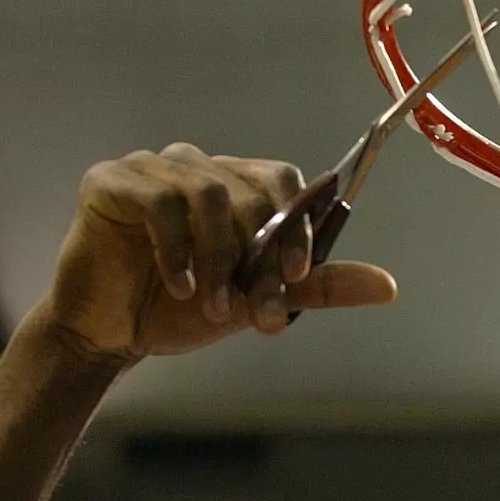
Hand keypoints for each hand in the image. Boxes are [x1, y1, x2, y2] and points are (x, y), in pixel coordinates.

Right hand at [39, 143, 396, 359]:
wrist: (113, 333)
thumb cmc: (181, 311)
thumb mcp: (258, 302)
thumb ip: (317, 288)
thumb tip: (387, 287)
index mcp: (237, 185)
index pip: (284, 182)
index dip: (298, 226)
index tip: (299, 274)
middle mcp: (199, 167)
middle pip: (251, 193)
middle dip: (260, 258)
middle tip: (253, 311)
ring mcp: (155, 168)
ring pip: (210, 197)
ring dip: (219, 260)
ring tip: (212, 305)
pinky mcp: (112, 179)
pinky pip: (160, 201)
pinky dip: (176, 250)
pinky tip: (178, 285)